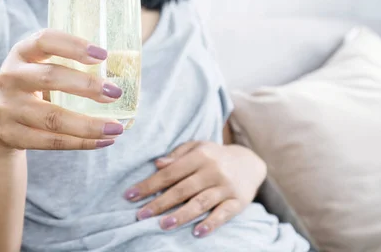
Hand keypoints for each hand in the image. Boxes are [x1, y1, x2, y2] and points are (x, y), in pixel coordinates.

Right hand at [0, 29, 124, 151]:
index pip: (45, 40)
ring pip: (53, 118)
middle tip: (115, 92)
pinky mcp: (12, 134)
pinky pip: (51, 142)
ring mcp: (8, 107)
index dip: (74, 45)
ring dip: (89, 124)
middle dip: (87, 86)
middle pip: (50, 77)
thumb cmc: (35, 83)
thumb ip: (71, 61)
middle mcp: (11, 77)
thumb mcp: (42, 64)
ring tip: (116, 127)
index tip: (103, 54)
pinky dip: (82, 143)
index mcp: (22, 52)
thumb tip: (122, 65)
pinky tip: (104, 140)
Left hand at [124, 141, 266, 237]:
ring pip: (201, 202)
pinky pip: (223, 214)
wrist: (250, 163)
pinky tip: (197, 232)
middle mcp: (213, 171)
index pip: (170, 172)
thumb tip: (157, 165)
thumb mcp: (198, 147)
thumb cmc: (215, 156)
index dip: (149, 184)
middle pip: (182, 189)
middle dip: (160, 203)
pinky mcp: (238, 202)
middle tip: (141, 215)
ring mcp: (225, 187)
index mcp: (200, 156)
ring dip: (181, 214)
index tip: (130, 196)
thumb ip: (177, 155)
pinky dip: (211, 223)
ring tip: (163, 225)